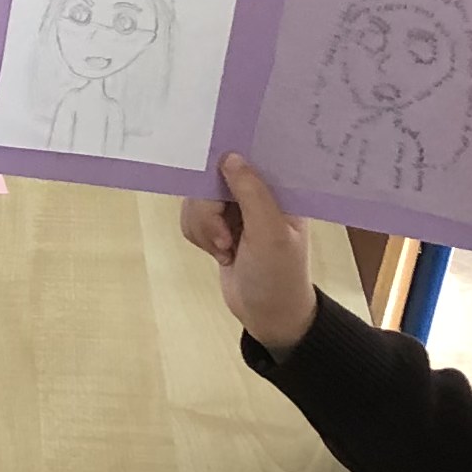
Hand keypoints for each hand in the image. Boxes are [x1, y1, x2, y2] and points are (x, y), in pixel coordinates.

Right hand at [179, 154, 315, 353]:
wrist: (268, 316)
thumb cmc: (279, 276)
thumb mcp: (270, 233)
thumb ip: (251, 192)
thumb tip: (229, 156)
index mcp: (280, 188)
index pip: (250, 155)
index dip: (229, 156)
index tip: (209, 163)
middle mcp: (257, 193)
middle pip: (213, 177)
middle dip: (210, 210)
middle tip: (225, 237)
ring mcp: (236, 209)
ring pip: (197, 199)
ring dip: (204, 227)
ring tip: (225, 250)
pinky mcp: (218, 225)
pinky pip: (191, 217)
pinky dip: (198, 236)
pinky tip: (219, 254)